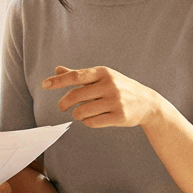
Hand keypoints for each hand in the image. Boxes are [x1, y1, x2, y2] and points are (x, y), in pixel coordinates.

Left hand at [43, 66, 161, 128]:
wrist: (147, 103)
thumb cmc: (120, 88)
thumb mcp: (102, 77)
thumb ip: (79, 75)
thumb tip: (58, 70)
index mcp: (103, 73)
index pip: (76, 76)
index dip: (59, 81)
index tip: (45, 85)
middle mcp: (109, 85)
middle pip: (75, 96)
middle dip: (64, 103)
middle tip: (62, 107)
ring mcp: (115, 101)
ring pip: (82, 111)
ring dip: (77, 114)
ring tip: (81, 113)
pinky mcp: (120, 116)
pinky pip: (92, 122)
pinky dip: (87, 122)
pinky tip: (92, 118)